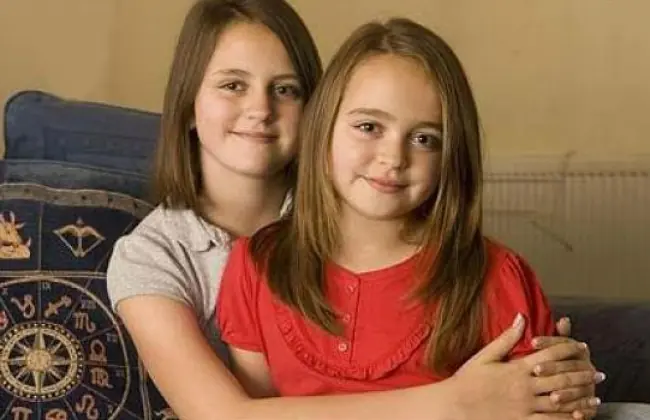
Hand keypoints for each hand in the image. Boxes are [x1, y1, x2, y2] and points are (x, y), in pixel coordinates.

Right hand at [450, 314, 600, 419]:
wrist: (455, 406)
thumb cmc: (467, 380)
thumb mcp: (485, 355)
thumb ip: (507, 338)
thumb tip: (521, 317)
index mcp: (517, 368)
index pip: (550, 354)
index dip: (569, 348)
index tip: (582, 346)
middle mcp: (525, 386)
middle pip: (561, 378)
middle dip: (582, 374)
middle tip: (599, 373)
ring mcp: (525, 406)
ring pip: (561, 401)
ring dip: (580, 398)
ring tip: (596, 397)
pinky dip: (567, 418)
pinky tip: (579, 416)